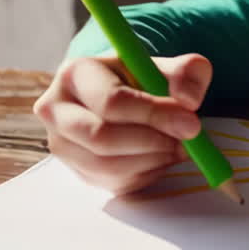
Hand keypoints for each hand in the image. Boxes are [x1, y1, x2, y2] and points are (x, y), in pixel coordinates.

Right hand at [32, 53, 211, 193]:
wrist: (123, 98)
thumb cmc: (142, 78)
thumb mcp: (166, 66)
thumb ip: (187, 73)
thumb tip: (188, 101)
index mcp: (75, 74)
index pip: (111, 102)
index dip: (154, 114)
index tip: (191, 122)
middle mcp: (57, 111)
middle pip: (102, 138)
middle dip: (153, 141)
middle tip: (188, 139)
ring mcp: (63, 146)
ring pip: (109, 166)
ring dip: (154, 159)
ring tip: (180, 145)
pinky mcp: (78, 172)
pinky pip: (116, 183)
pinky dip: (148, 173)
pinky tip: (162, 155)